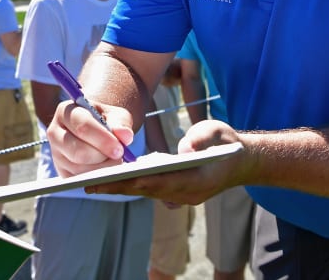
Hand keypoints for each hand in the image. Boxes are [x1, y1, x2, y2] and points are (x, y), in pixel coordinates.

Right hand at [46, 99, 135, 177]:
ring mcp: (56, 154)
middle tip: (120, 157)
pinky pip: (79, 180)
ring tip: (114, 160)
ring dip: (102, 168)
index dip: (102, 140)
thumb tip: (124, 135)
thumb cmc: (106, 120)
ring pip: (79, 168)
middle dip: (103, 157)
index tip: (120, 149)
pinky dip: (96, 178)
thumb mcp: (115, 115)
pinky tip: (106, 168)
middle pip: (78, 151)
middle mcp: (55, 132)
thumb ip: (121, 122)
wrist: (97, 130)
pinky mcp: (61, 171)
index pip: (83, 126)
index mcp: (66, 111)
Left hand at [85, 119, 245, 204]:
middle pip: (144, 190)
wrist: (242, 161)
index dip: (128, 181)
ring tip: (92, 182)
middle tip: (85, 185)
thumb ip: (200, 138)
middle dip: (115, 187)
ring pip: (145, 192)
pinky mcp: (178, 193)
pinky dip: (132, 185)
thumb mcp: (217, 131)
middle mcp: (185, 194)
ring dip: (120, 188)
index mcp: (194, 181)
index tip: (105, 181)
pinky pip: (151, 190)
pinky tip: (113, 178)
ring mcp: (182, 196)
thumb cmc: (227, 143)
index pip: (155, 183)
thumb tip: (184, 149)